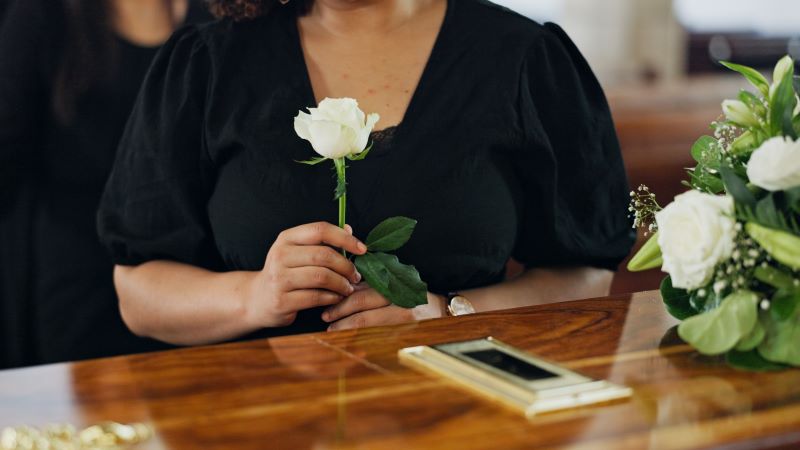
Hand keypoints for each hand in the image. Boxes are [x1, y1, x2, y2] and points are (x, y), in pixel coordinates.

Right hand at [243, 222, 366, 327]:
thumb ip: (323, 242)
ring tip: (348, 288)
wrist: (257, 299)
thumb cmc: (286, 273)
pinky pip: (316, 297)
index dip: (345, 238)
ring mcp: (279, 278)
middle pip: (323, 255)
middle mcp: (280, 255)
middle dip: (346, 266)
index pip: (320, 230)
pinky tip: (337, 298)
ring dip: (341, 284)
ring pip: (322, 277)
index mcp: (286, 238)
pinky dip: (332, 298)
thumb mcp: (299, 252)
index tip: (363, 249)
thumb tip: (349, 230)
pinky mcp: (282, 300)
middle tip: (356, 275)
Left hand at [322, 285, 446, 330]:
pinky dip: (363, 338)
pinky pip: (380, 336)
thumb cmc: (411, 295)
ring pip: (370, 322)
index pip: (362, 292)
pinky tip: (352, 341)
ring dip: (348, 327)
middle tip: (326, 319)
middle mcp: (400, 298)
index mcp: (394, 282)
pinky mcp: (408, 332)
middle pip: (363, 307)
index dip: (342, 301)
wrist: (441, 310)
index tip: (327, 307)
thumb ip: (370, 280)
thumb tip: (345, 279)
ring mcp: (405, 316)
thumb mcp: (393, 282)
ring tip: (333, 330)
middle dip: (341, 313)